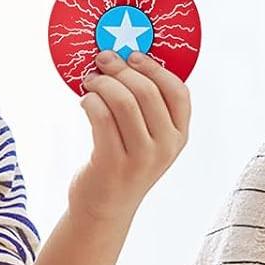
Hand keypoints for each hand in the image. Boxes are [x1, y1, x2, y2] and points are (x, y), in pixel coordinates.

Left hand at [67, 49, 190, 223]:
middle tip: (102, 60)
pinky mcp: (113, 163)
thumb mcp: (148, 138)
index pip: (178, 92)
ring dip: (102, 83)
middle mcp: (165, 147)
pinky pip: (101, 117)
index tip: (133, 56)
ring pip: (122, 101)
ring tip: (90, 81)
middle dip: (120, 69)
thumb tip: (124, 59)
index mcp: (179, 136)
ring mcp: (141, 158)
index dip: (155, 68)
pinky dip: (91, 101)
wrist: (105, 207)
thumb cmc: (124, 162)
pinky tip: (85, 101)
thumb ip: (147, 106)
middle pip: (147, 91)